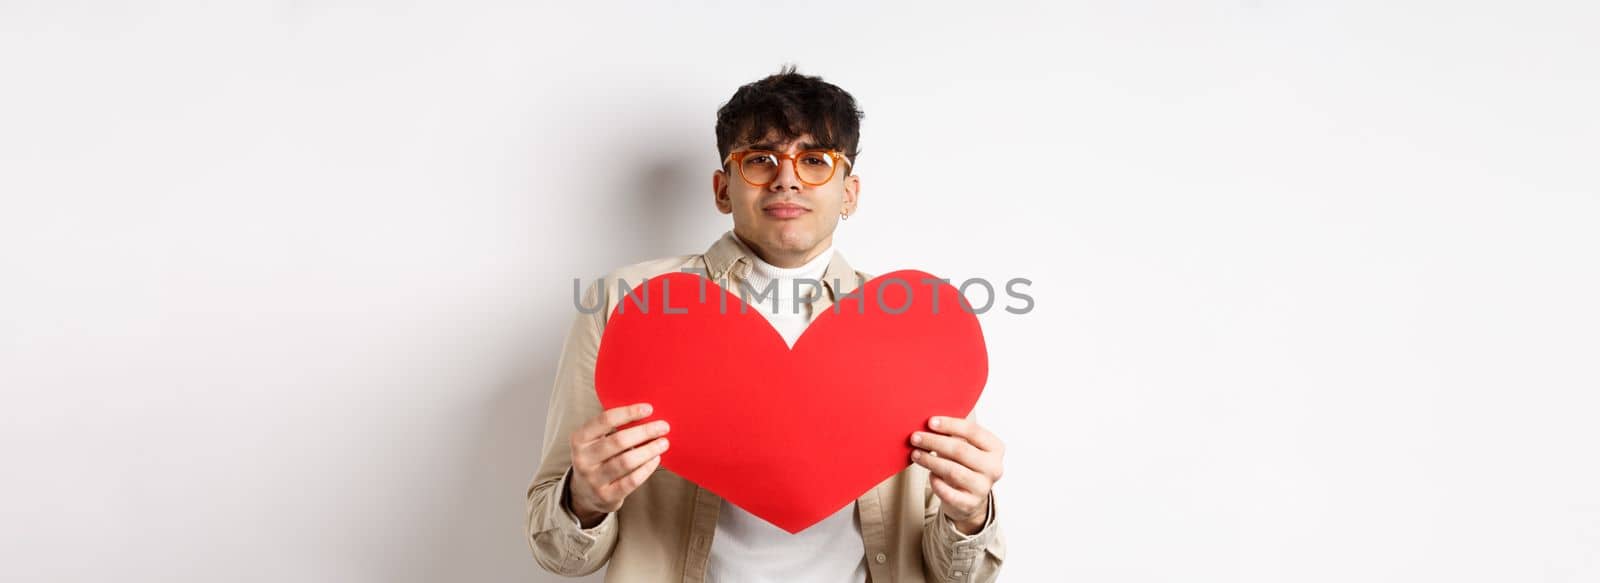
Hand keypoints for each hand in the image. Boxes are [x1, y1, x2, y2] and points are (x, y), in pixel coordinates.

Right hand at [565, 403, 670, 527]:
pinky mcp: (606, 495)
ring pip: (626, 461)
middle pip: (618, 441)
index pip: (605, 420)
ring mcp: (593, 479)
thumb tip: (647, 415)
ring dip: (649, 450)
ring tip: (663, 443)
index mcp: (579, 439)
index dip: (628, 413)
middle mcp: (583, 459)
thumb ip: (613, 428)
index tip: (649, 409)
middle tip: (663, 427)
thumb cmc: (598, 459)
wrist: (584, 493)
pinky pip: (631, 480)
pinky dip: (647, 468)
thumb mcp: (595, 441)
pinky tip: (655, 459)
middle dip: (644, 432)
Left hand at [910, 415, 1004, 534]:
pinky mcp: (970, 504)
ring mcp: (983, 487)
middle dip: (934, 442)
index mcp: (995, 448)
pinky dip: (936, 483)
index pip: (973, 431)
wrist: (971, 497)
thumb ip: (954, 435)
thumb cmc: (965, 465)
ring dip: (931, 461)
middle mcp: (994, 467)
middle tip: (916, 437)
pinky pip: (948, 493)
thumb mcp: (966, 447)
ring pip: (953, 471)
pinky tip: (930, 475)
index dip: (950, 425)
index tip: (930, 422)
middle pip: (961, 450)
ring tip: (916, 454)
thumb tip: (928, 424)